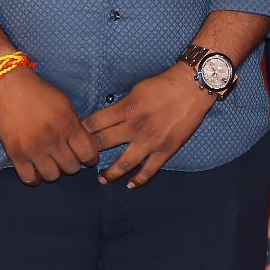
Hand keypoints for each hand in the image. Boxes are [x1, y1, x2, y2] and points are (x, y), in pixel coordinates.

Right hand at [0, 67, 100, 183]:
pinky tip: (36, 170)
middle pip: (72, 168)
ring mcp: (33, 148)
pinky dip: (35, 178)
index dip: (90, 158)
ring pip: (52, 176)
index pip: (88, 154)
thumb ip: (75, 125)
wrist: (9, 87)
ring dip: (54, 171)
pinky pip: (29, 178)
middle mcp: (53, 139)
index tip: (86, 157)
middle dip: (72, 164)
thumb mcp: (65, 104)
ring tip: (51, 163)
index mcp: (68, 125)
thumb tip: (83, 144)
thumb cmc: (39, 93)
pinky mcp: (15, 154)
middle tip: (66, 157)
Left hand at [84, 65, 214, 186]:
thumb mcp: (135, 89)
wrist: (192, 87)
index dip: (82, 130)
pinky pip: (149, 170)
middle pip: (103, 144)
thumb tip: (106, 118)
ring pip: (124, 164)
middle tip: (83, 159)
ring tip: (101, 179)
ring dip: (110, 174)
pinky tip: (130, 184)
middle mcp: (134, 127)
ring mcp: (150, 141)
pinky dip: (138, 180)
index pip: (94, 123)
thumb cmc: (163, 84)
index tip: (77, 136)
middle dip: (90, 152)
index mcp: (126, 109)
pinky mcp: (165, 150)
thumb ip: (121, 106)